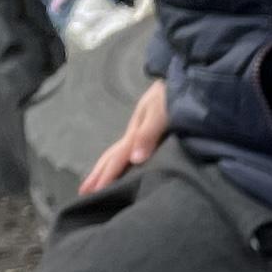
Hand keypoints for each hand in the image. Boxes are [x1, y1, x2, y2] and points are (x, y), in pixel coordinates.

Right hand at [78, 78, 170, 197]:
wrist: (188, 77)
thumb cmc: (174, 94)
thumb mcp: (162, 111)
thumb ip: (149, 134)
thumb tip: (135, 159)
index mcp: (136, 131)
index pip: (117, 157)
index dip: (106, 175)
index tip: (93, 194)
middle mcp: (136, 132)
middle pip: (112, 155)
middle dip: (98, 174)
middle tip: (84, 193)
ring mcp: (143, 131)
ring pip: (119, 153)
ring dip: (107, 168)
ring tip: (97, 184)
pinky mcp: (154, 130)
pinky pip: (132, 150)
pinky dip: (123, 162)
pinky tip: (126, 168)